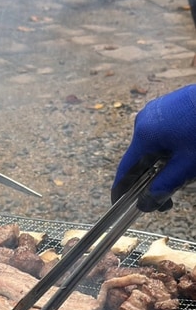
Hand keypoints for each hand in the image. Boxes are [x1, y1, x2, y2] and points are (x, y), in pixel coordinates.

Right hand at [112, 85, 195, 210]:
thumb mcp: (187, 165)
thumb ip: (164, 186)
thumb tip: (145, 204)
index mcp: (144, 133)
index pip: (126, 169)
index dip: (121, 190)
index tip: (120, 204)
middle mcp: (144, 119)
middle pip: (141, 158)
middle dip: (150, 180)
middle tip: (166, 200)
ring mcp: (156, 110)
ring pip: (152, 146)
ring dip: (161, 165)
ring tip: (180, 176)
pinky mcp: (169, 105)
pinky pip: (161, 133)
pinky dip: (168, 149)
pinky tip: (183, 156)